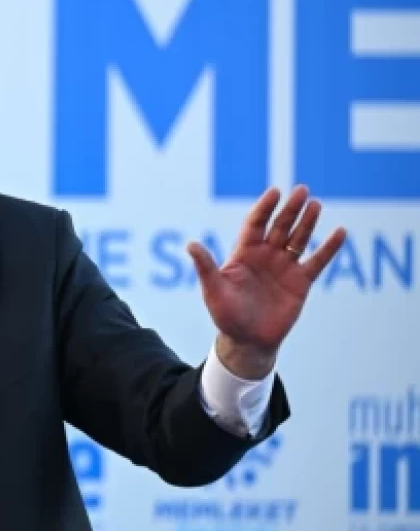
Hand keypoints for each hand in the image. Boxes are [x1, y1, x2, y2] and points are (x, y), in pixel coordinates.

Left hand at [187, 185, 345, 378]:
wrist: (247, 340)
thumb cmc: (226, 315)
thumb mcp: (213, 290)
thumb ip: (205, 266)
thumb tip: (190, 244)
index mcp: (244, 254)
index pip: (255, 224)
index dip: (265, 208)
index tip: (275, 192)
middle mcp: (265, 256)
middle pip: (279, 226)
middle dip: (290, 209)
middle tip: (302, 190)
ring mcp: (284, 267)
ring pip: (298, 239)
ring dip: (307, 222)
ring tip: (315, 204)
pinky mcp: (301, 282)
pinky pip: (317, 261)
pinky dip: (329, 248)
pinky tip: (340, 232)